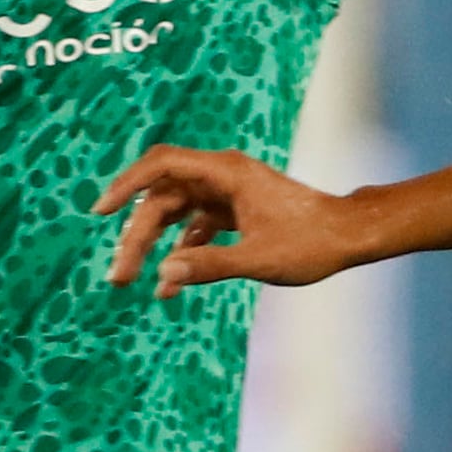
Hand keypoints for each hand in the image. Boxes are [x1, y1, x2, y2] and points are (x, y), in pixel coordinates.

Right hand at [96, 144, 376, 298]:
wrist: (350, 236)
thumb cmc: (313, 243)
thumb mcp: (259, 260)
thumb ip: (210, 266)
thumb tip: (164, 274)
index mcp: (226, 173)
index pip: (161, 165)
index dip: (126, 185)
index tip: (101, 212)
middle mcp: (223, 176)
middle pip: (163, 198)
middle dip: (137, 236)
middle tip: (118, 276)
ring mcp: (229, 193)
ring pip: (176, 214)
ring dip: (155, 245)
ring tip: (134, 281)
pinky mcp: (236, 211)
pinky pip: (197, 227)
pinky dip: (182, 251)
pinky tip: (171, 285)